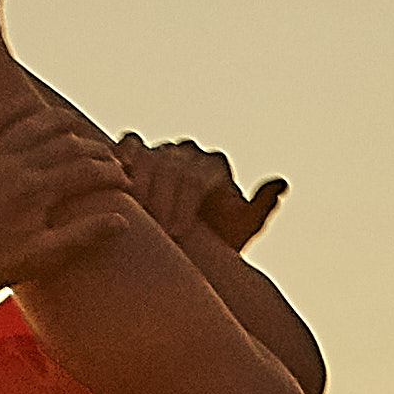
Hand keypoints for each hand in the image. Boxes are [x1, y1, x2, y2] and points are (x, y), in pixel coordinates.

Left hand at [0, 122, 137, 293]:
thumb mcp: (45, 256)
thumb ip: (85, 235)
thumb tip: (123, 221)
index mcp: (35, 190)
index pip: (86, 171)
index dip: (111, 174)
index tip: (124, 183)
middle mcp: (11, 166)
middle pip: (65, 144)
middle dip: (94, 150)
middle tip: (109, 160)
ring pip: (32, 126)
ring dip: (60, 122)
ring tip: (78, 125)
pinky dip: (12, 111)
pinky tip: (30, 105)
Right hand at [112, 135, 288, 254]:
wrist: (188, 247)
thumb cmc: (217, 242)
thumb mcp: (241, 230)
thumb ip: (259, 208)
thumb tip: (281, 182)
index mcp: (215, 167)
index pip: (198, 178)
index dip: (185, 205)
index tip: (176, 233)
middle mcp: (189, 153)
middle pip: (170, 168)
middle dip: (160, 200)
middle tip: (149, 229)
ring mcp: (162, 151)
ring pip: (147, 156)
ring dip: (137, 185)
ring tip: (129, 214)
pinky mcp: (137, 152)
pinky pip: (127, 146)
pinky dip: (118, 160)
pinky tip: (112, 185)